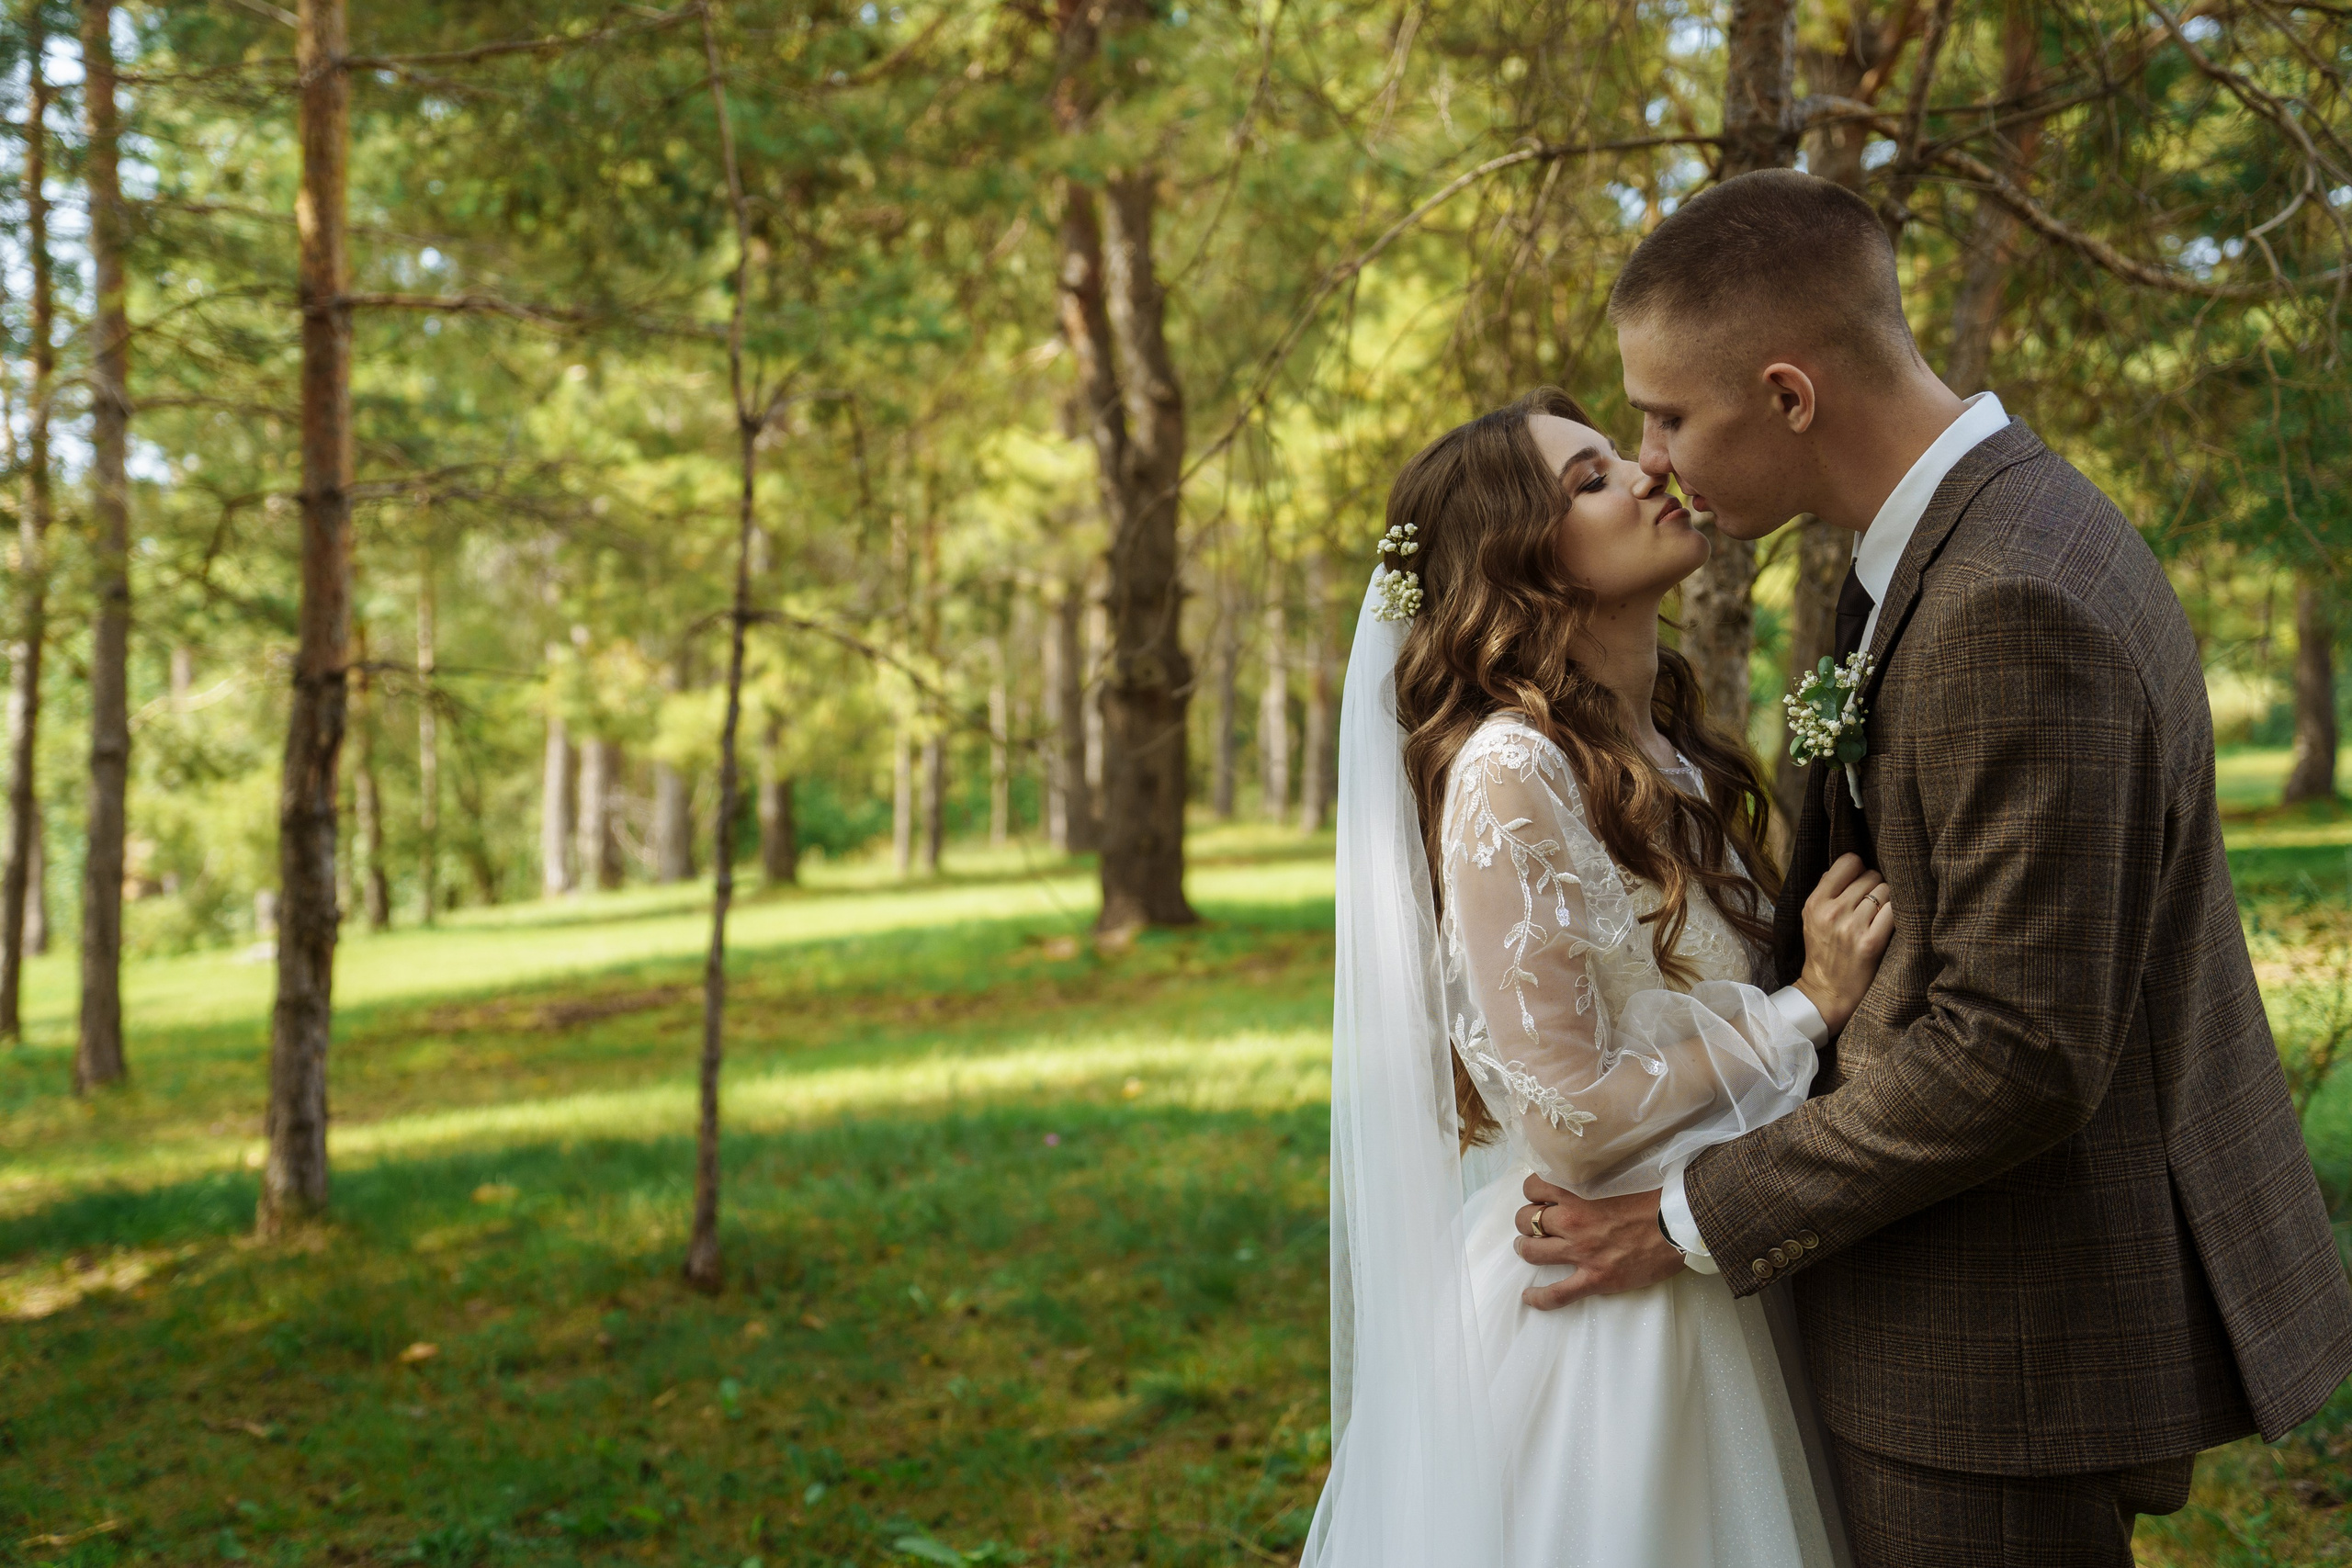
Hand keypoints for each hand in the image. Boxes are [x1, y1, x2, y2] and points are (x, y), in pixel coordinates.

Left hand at [1513, 1172, 1684, 1309]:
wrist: (1680, 1223)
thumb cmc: (1655, 1196)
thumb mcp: (1618, 1175)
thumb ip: (1593, 1177)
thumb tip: (1582, 1173)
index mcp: (1578, 1192)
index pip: (1534, 1187)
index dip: (1532, 1192)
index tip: (1538, 1196)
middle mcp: (1572, 1221)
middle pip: (1527, 1220)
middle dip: (1525, 1221)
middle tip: (1532, 1223)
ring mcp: (1582, 1252)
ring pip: (1533, 1253)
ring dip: (1525, 1249)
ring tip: (1526, 1248)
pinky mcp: (1595, 1278)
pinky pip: (1557, 1294)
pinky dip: (1539, 1298)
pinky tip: (1528, 1296)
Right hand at [1795, 853, 1894, 1034]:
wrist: (1827, 993)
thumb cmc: (1823, 953)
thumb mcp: (1812, 919)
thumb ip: (1826, 891)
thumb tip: (1849, 865)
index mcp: (1815, 902)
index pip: (1848, 862)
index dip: (1859, 869)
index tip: (1861, 883)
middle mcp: (1831, 911)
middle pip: (1871, 875)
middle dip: (1876, 887)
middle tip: (1872, 905)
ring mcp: (1851, 927)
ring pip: (1886, 891)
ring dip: (1889, 901)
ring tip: (1880, 917)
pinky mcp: (1870, 943)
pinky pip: (1894, 912)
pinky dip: (1897, 914)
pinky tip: (1890, 924)